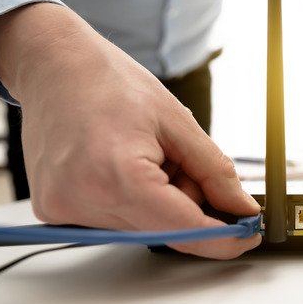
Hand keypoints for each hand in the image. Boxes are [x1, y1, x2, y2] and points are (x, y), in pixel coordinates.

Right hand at [0, 3, 260, 258]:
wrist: (55, 65)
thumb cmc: (110, 82)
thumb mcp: (178, 121)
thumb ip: (215, 172)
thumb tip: (242, 208)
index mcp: (118, 175)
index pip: (184, 230)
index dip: (223, 238)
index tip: (248, 234)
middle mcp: (83, 200)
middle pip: (164, 230)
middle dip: (188, 203)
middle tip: (181, 160)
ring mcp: (63, 209)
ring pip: (142, 227)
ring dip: (160, 201)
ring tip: (145, 153)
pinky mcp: (54, 210)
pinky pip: (114, 220)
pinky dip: (134, 199)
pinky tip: (123, 164)